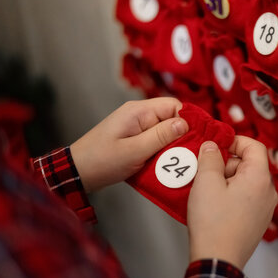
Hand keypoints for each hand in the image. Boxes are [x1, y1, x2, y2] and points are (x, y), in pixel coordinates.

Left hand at [71, 98, 187, 192]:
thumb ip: (161, 136)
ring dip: (173, 146)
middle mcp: (140, 114)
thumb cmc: (102, 160)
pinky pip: (157, 140)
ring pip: (166, 131)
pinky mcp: (135, 137)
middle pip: (172, 118)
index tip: (199, 139)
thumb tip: (185, 123)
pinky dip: (163, 151)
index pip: (175, 106)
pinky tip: (166, 164)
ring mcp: (137, 126)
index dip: (189, 120)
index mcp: (139, 111)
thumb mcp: (134, 150)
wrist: (78, 172)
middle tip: (191, 154)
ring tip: (181, 161)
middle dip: (183, 136)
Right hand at [187, 136, 277, 269]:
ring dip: (226, 179)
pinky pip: (246, 198)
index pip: (254, 146)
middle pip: (250, 164)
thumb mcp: (206, 182)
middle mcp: (268, 192)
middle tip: (204, 169)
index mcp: (260, 178)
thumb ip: (210, 157)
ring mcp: (265, 209)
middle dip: (226, 162)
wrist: (218, 260)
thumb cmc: (213, 222)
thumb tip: (212, 146)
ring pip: (246, 182)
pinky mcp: (257, 222)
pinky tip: (213, 204)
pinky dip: (231, 195)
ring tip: (205, 188)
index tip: (215, 144)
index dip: (234, 140)